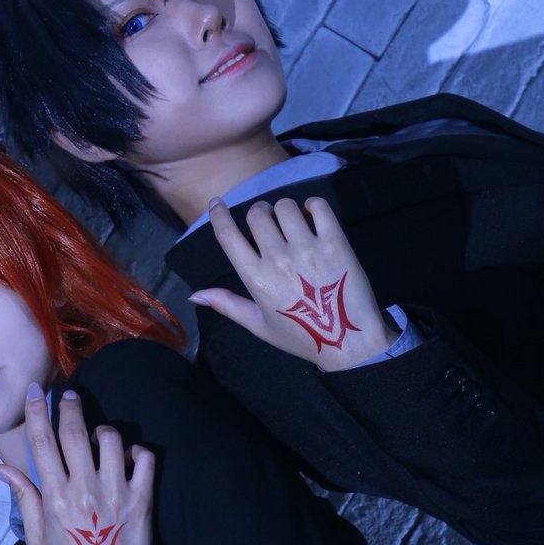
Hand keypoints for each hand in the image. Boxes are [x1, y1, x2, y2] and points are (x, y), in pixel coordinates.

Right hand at [0, 386, 160, 544]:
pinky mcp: (141, 500)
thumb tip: (0, 468)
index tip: (35, 392)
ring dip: (104, 431)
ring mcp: (114, 493)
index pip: (42, 443)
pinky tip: (129, 459)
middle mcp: (82, 490)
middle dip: (70, 406)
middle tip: (71, 396)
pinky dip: (137, 451)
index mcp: (53, 497)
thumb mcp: (36, 536)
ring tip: (100, 439)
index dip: (37, 412)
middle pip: (73, 432)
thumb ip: (23, 497)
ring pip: (110, 439)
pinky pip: (144, 458)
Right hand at [190, 196, 395, 369]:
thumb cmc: (301, 336)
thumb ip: (227, 305)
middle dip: (258, 213)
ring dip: (284, 209)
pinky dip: (312, 205)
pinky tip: (312, 215)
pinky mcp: (335, 243)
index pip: (228, 235)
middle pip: (257, 214)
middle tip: (268, 223)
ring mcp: (308, 249)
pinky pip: (319, 207)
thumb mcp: (259, 325)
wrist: (349, 341)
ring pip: (286, 206)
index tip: (217, 203)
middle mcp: (278, 259)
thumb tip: (194, 294)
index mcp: (256, 279)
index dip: (219, 214)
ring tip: (292, 222)